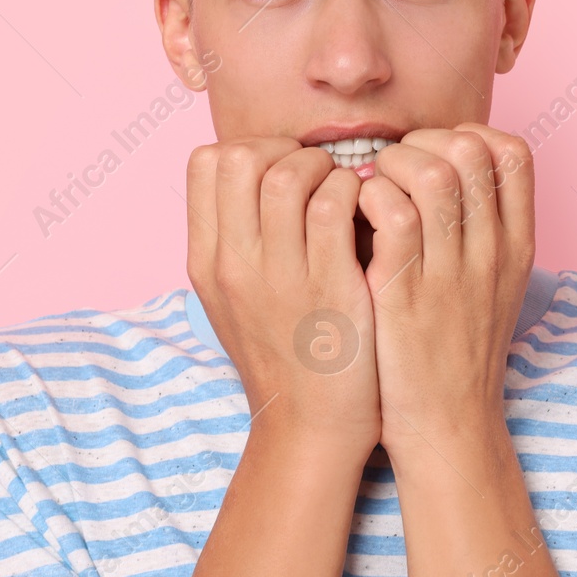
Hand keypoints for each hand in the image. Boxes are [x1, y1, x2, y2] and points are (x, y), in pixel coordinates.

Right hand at [185, 137, 379, 454]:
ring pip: (288, 175)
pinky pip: (336, 206)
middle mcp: (234, 264)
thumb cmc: (284, 354)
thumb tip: (260, 173)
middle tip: (318, 175)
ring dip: (325, 168)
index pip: (206, 162)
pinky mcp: (329, 288)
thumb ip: (238, 238)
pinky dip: (356, 193)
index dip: (251, 148)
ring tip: (345, 191)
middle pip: (241, 157)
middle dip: (287, 150)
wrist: (309, 428)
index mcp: (207, 260)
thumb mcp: (235, 297)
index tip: (283, 168)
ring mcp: (279, 276)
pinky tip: (369, 212)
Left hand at [354, 123, 534, 452]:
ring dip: (391, 165)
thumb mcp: (494, 287)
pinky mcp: (406, 295)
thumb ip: (483, 231)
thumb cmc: (458, 353)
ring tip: (369, 187)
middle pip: (472, 152)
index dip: (470, 136)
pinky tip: (354, 216)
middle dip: (424, 142)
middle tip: (393, 168)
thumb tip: (451, 171)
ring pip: (432, 175)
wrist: (448, 426)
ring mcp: (451, 273)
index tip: (435, 155)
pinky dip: (367, 199)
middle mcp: (491, 253)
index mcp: (517, 246)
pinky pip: (391, 215)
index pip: (514, 154)